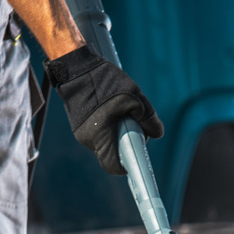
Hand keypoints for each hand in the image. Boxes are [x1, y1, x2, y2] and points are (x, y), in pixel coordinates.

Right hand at [44, 45, 162, 174]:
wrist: (75, 68)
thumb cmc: (104, 82)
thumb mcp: (135, 97)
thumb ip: (149, 118)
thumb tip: (157, 133)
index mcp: (100, 135)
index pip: (112, 165)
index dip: (125, 166)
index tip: (135, 160)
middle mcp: (87, 138)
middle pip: (110, 153)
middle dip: (124, 144)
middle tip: (133, 126)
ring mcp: (80, 132)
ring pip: (105, 142)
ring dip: (116, 134)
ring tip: (121, 113)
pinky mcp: (78, 124)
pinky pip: (98, 133)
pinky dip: (107, 127)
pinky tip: (111, 110)